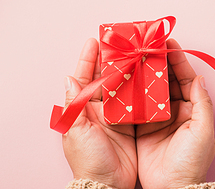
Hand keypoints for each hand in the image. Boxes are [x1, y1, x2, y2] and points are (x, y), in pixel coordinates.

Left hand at [62, 38, 137, 188]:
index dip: (89, 59)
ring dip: (127, 70)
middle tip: (120, 43)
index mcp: (82, 109)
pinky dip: (140, 88)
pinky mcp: (131, 123)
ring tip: (135, 53)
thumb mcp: (77, 131)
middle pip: (104, 78)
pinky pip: (135, 101)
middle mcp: (98, 109)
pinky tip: (146, 75)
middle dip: (110, 60)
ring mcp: (115, 115)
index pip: (84, 78)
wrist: (108, 184)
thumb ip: (74, 104)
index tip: (94, 41)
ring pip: (121, 86)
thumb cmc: (88, 159)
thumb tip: (68, 78)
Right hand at [136, 39, 214, 188]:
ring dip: (143, 73)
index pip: (185, 78)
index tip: (168, 42)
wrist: (171, 188)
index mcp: (192, 108)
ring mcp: (157, 117)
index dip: (177, 60)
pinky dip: (131, 90)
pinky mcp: (141, 126)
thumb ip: (203, 103)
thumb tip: (199, 78)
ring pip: (150, 88)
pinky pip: (136, 103)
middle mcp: (174, 109)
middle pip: (166, 79)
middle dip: (158, 61)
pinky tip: (124, 78)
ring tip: (134, 56)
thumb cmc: (192, 162)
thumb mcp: (202, 131)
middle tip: (147, 45)